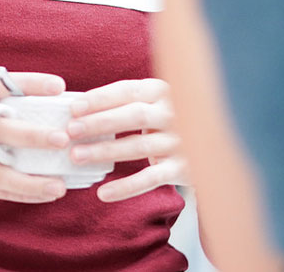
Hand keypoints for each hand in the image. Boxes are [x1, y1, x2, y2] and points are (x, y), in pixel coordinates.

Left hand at [66, 78, 186, 201]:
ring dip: (106, 151)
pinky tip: (103, 193)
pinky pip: (151, 178)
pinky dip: (127, 187)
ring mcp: (181, 140)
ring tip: (78, 156)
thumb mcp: (153, 102)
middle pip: (134, 116)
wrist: (213, 146)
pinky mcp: (184, 168)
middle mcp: (174, 113)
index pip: (128, 90)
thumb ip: (125, 102)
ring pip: (139, 146)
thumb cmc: (167, 119)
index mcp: (163, 91)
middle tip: (71, 131)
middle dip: (100, 123)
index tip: (73, 108)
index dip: (100, 98)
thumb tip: (77, 110)